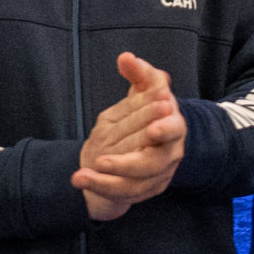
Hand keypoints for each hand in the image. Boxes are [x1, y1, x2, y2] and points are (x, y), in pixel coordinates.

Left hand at [73, 52, 183, 221]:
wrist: (152, 139)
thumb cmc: (150, 111)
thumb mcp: (146, 89)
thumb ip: (139, 73)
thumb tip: (126, 58)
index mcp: (173, 126)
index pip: (174, 129)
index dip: (164, 130)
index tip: (152, 130)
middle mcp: (169, 154)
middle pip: (151, 163)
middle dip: (125, 164)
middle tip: (100, 160)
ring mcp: (157, 175)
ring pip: (134, 184)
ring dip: (105, 182)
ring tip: (79, 176)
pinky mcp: (144, 189)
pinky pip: (123, 195)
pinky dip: (102, 189)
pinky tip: (82, 181)